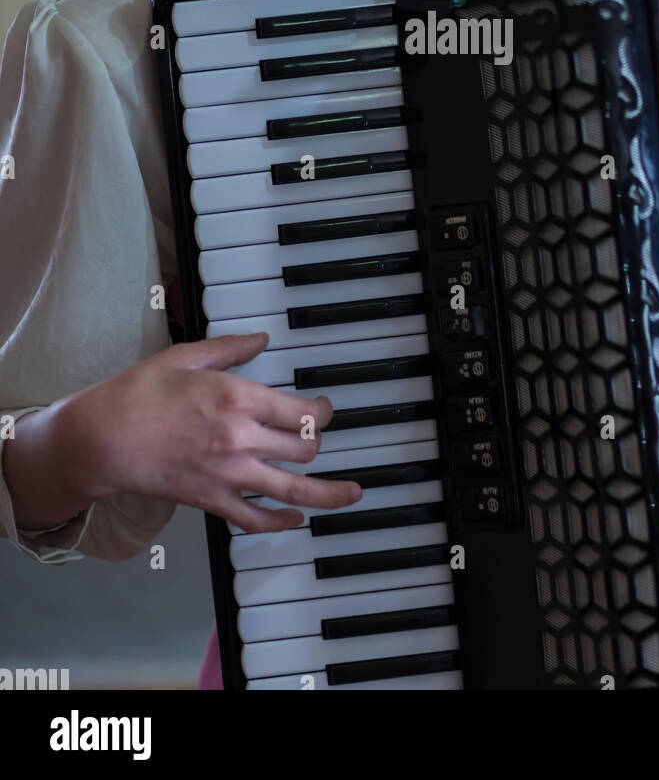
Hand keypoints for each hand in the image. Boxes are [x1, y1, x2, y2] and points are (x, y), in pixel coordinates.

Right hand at [61, 331, 360, 532]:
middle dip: (319, 442)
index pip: (303, 411)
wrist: (102, 439)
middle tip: (321, 437)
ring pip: (293, 490)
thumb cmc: (138, 395)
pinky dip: (280, 522)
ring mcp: (229, 474)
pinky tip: (296, 519)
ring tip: (352, 494)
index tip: (325, 408)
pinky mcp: (212, 500)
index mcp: (239, 398)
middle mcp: (242, 438)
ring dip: (328, 494)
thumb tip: (262, 339)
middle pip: (304, 447)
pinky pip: (255, 519)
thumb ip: (231, 349)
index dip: (324, 411)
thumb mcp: (186, 357)